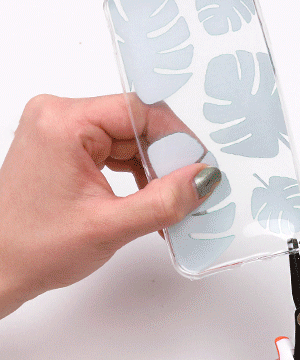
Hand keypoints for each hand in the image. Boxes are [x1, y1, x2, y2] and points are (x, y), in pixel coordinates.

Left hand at [0, 94, 219, 317]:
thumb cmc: (34, 248)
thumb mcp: (110, 226)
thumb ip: (163, 201)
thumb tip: (204, 178)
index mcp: (63, 122)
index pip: (139, 111)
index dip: (176, 138)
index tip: (199, 167)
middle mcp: (59, 118)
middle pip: (136, 125)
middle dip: (166, 161)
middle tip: (188, 192)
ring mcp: (62, 134)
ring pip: (129, 142)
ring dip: (153, 173)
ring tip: (168, 205)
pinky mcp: (66, 150)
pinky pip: (115, 153)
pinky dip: (137, 177)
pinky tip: (148, 201)